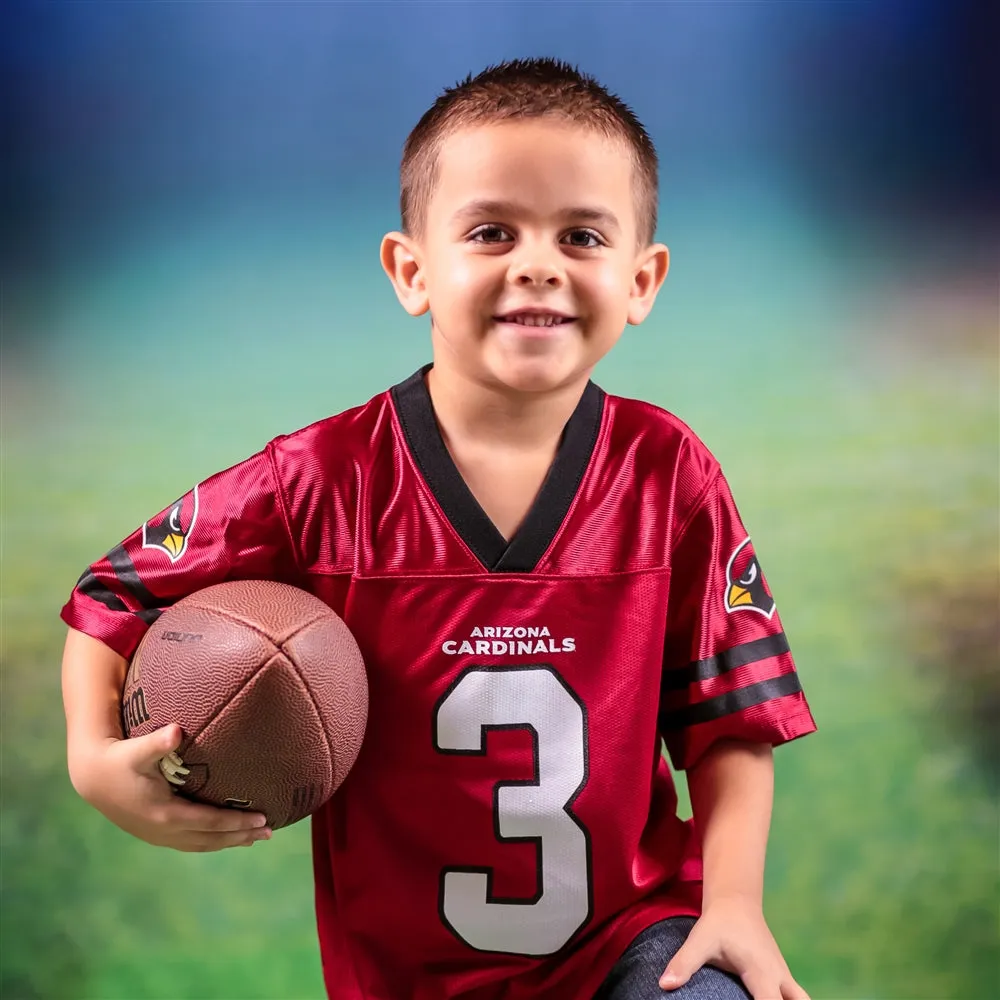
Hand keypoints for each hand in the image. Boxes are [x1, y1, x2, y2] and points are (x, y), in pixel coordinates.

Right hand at [70, 723, 271, 851]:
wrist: (94, 778)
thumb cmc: (120, 759)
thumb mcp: (137, 750)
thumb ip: (157, 743)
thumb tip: (176, 730)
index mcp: (165, 813)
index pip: (210, 822)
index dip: (237, 822)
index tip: (262, 818)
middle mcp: (164, 830)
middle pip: (211, 838)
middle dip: (241, 836)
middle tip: (270, 831)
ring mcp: (159, 836)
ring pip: (202, 844)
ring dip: (230, 842)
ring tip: (256, 838)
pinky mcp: (156, 834)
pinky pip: (191, 842)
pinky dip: (212, 841)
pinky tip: (227, 837)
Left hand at [659, 897, 808, 999]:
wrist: (736, 901)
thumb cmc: (719, 923)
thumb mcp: (700, 940)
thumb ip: (685, 962)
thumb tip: (664, 984)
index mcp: (761, 972)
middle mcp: (779, 977)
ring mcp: (784, 976)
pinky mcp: (782, 976)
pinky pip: (794, 996)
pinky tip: (768, 999)